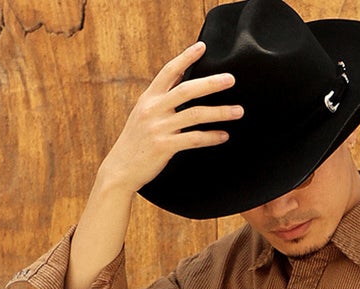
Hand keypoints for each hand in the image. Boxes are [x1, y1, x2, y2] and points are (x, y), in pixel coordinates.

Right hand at [99, 40, 242, 193]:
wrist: (120, 169)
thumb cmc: (136, 142)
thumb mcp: (143, 114)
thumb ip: (161, 97)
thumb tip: (180, 77)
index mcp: (148, 98)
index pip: (169, 71)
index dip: (185, 57)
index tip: (202, 47)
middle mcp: (153, 109)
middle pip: (187, 90)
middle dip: (211, 83)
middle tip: (231, 79)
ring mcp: (159, 127)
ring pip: (195, 115)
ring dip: (219, 112)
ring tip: (238, 111)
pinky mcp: (164, 146)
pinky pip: (194, 139)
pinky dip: (211, 137)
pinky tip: (224, 136)